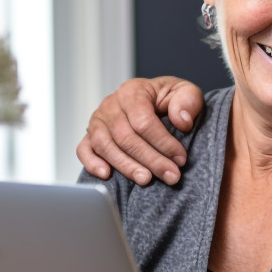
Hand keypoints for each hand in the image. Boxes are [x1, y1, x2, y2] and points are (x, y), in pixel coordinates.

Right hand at [75, 76, 204, 184]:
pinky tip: (107, 175)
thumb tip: (182, 121)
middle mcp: (111, 105)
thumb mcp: (185, 92)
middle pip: (126, 137)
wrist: (153, 102)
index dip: (163, 142)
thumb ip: (188, 100)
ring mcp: (97, 121)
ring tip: (146, 180)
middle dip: (151, 160)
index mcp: (133, 91)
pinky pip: (84, 150)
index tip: (180, 159)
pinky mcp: (90, 136)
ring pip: (105, 146)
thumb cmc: (169, 100)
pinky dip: (92, 163)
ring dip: (126, 166)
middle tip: (170, 176)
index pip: (144, 120)